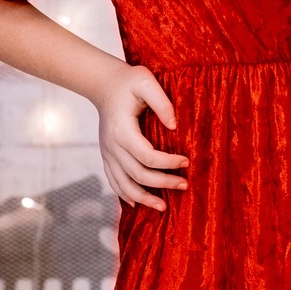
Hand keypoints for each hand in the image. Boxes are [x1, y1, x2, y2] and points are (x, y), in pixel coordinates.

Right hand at [94, 63, 186, 209]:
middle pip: (138, 174)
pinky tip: (137, 205)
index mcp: (122, 130)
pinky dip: (125, 195)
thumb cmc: (128, 82)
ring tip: (164, 207)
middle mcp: (112, 146)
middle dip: (163, 183)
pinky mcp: (107, 156)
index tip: (187, 162)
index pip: (147, 156)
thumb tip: (175, 126)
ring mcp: (107, 153)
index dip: (168, 163)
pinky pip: (114, 181)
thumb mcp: (146, 82)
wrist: (104, 85)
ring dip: (144, 198)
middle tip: (185, 185)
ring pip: (123, 185)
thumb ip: (162, 102)